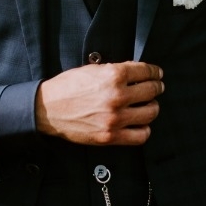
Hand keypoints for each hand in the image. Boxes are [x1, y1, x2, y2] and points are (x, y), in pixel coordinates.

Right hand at [35, 61, 163, 144]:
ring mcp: (115, 118)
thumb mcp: (92, 69)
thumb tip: (137, 73)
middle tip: (157, 87)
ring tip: (149, 105)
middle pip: (151, 91)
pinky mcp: (111, 136)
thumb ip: (115, 70)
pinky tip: (141, 123)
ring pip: (150, 112)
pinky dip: (144, 129)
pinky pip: (140, 135)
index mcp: (112, 75)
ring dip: (152, 107)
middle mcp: (117, 96)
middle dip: (157, 87)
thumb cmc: (68, 87)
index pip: (145, 71)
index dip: (154, 72)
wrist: (47, 109)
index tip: (157, 74)